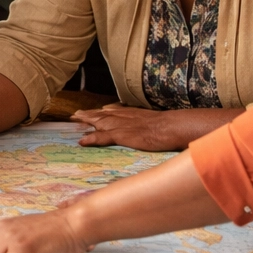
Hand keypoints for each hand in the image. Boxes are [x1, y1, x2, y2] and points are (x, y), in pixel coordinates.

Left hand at [71, 104, 236, 151]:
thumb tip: (157, 130)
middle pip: (106, 114)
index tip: (96, 111)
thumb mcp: (164, 123)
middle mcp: (129, 117)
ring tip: (74, 120)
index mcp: (139, 115)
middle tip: (76, 114)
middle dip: (90, 114)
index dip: (105, 111)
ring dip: (87, 121)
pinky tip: (82, 141)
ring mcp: (126, 126)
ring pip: (101, 122)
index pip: (118, 111)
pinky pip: (104, 136)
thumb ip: (156, 125)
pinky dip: (92, 138)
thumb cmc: (176, 127)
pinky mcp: (125, 135)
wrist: (178, 127)